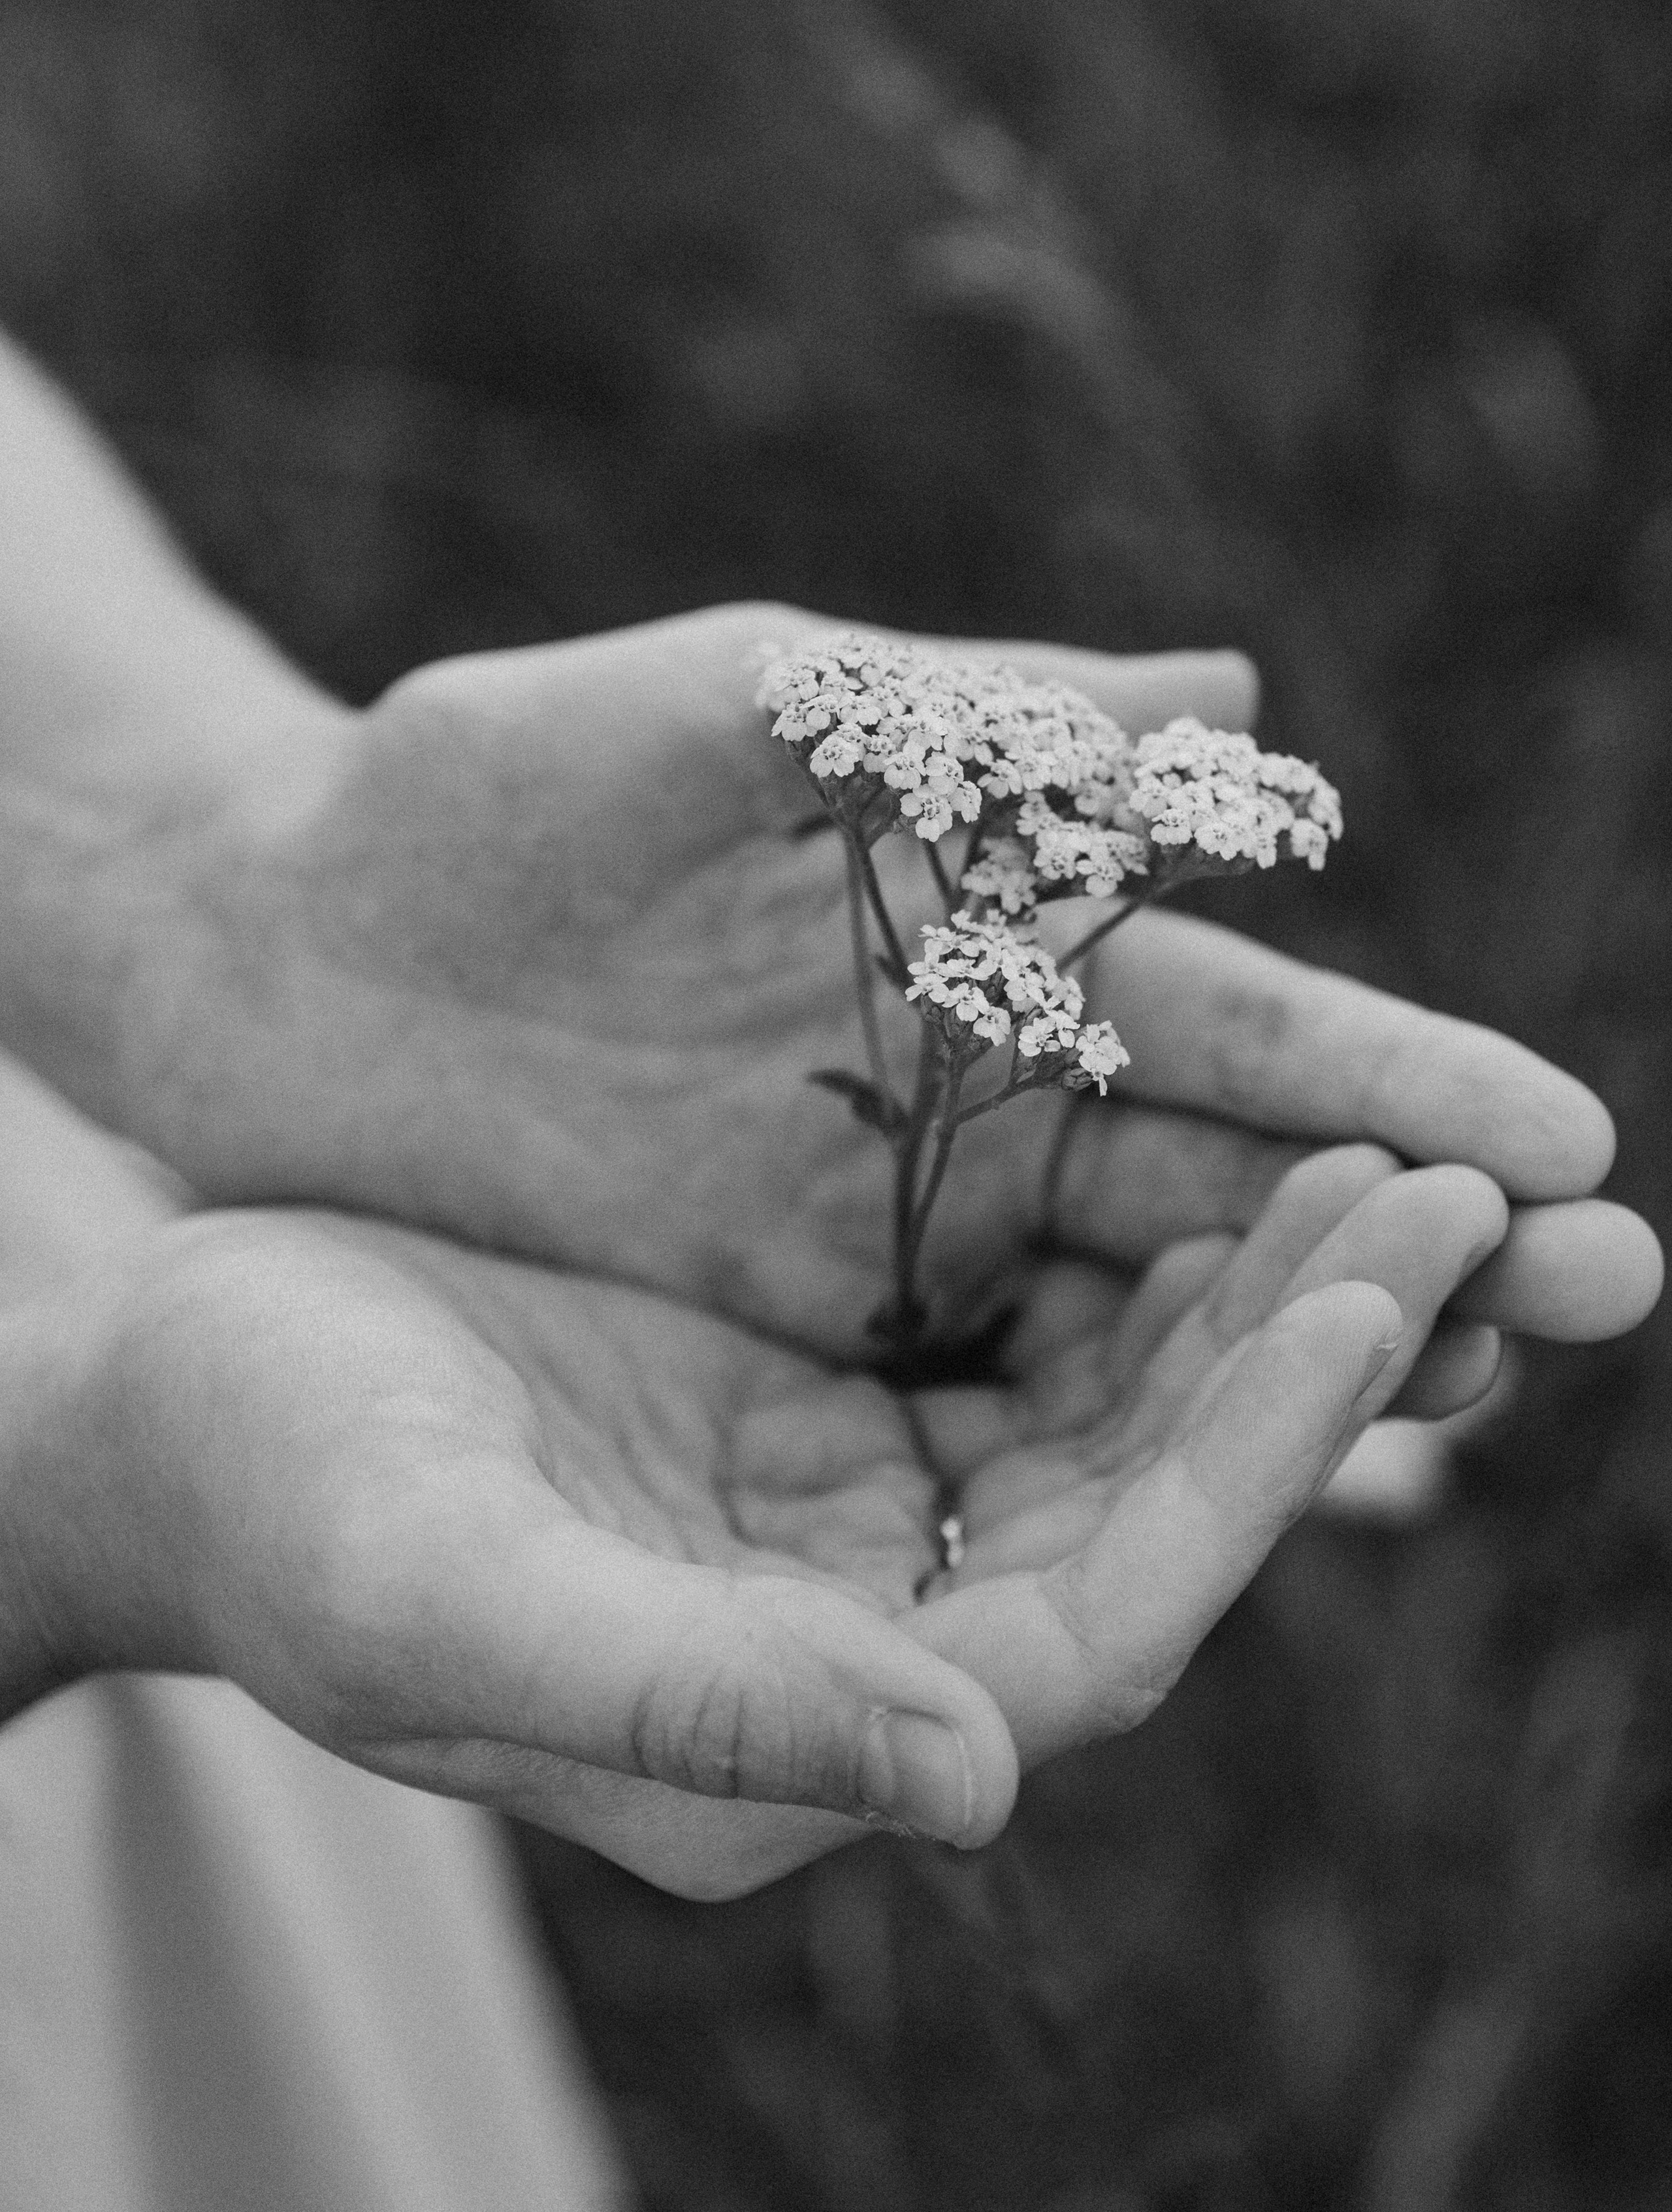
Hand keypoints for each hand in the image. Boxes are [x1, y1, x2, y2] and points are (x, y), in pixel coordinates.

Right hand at [0, 1146, 1574, 1898]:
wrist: (172, 1393)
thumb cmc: (270, 1502)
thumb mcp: (442, 1600)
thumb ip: (690, 1706)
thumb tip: (983, 1780)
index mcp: (798, 1726)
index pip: (1101, 1625)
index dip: (1248, 1473)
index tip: (1373, 1307)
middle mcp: (865, 1635)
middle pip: (1153, 1512)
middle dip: (1306, 1356)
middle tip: (1446, 1190)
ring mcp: (856, 1512)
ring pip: (1120, 1412)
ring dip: (1254, 1286)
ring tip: (1383, 1147)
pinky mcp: (829, 1400)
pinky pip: (1037, 1327)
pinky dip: (1142, 1242)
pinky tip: (1221, 1133)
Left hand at [96, 604, 1658, 1365]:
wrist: (270, 954)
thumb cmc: (473, 805)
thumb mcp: (697, 717)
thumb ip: (945, 716)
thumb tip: (1239, 691)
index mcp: (985, 935)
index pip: (1228, 1023)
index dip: (1393, 1082)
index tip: (1561, 1145)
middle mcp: (976, 1097)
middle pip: (1232, 1187)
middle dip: (1417, 1237)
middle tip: (1605, 1301)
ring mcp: (894, 1233)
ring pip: (1144, 1320)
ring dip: (1310, 1367)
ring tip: (1481, 1420)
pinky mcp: (795, 1340)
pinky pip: (988, 1414)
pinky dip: (1123, 1458)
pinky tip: (1258, 1522)